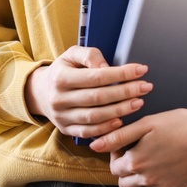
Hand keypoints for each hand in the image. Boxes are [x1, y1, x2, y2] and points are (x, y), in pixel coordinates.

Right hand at [23, 46, 150, 140]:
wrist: (40, 93)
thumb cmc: (62, 71)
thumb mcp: (71, 55)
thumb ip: (89, 55)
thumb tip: (107, 67)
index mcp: (60, 78)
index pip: (96, 76)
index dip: (121, 73)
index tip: (141, 70)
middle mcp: (59, 99)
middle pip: (98, 97)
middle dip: (126, 92)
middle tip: (146, 87)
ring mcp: (62, 117)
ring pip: (95, 117)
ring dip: (120, 110)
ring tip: (138, 102)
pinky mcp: (66, 130)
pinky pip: (89, 132)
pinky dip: (107, 128)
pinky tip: (121, 120)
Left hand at [91, 109, 186, 186]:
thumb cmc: (180, 125)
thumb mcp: (147, 124)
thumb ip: (119, 136)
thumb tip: (94, 145)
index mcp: (135, 162)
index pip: (113, 166)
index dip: (116, 152)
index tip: (127, 140)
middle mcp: (146, 180)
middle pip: (123, 180)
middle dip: (125, 165)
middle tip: (137, 148)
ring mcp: (161, 186)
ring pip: (140, 184)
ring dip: (140, 172)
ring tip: (153, 152)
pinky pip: (158, 185)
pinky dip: (157, 175)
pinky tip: (168, 158)